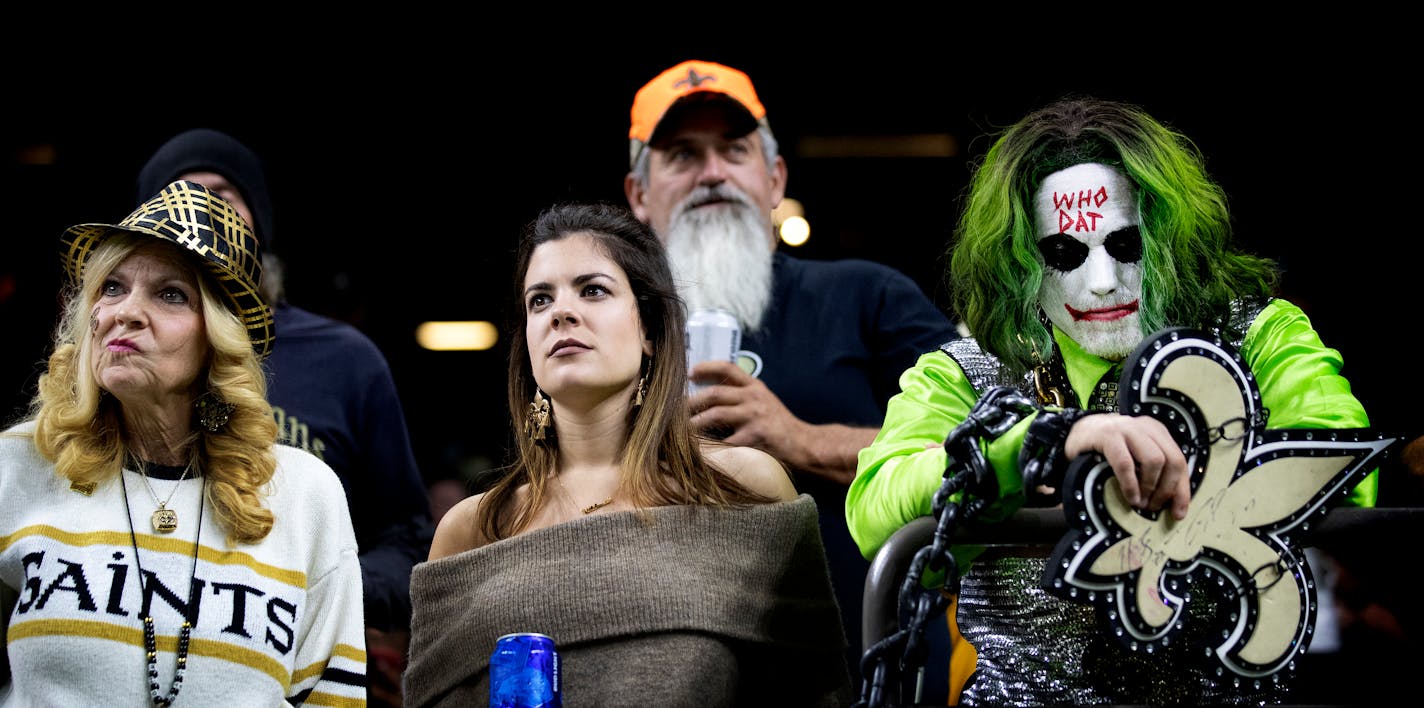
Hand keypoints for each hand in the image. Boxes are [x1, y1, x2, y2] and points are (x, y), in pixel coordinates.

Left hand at [688, 359, 805, 458]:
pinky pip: (725, 441)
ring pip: (716, 414)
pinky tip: (700, 450)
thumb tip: (709, 396)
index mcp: (755, 386)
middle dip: (692, 401)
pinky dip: (710, 446)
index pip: (728, 367)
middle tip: (675, 410)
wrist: (803, 444)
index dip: (707, 367)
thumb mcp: (763, 401)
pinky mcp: (755, 436)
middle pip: (715, 393)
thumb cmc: (779, 424)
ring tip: (681, 430)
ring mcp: (755, 416)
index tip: (690, 373)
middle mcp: (754, 397)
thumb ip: (742, 396)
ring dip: (695, 423)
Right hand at [1063, 413, 1190, 519]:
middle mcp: (1147, 427)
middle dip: (1167, 489)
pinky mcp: (1108, 436)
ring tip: (1140, 503)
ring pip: (1154, 460)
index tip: (1178, 514)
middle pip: (1173, 460)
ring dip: (1150, 487)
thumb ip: (1155, 471)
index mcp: (1158, 432)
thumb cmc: (1109, 449)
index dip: (1182, 490)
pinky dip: (1130, 484)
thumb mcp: (1137, 456)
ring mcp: (1127, 429)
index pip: (1179, 461)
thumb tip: (1174, 503)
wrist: (1078, 432)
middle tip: (1153, 507)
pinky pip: (1126, 464)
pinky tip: (1130, 497)